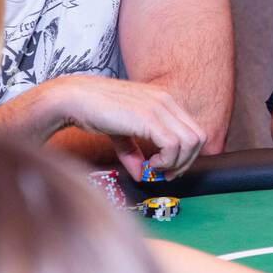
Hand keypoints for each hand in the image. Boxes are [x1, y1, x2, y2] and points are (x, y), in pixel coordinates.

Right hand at [45, 74, 205, 179]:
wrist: (74, 98)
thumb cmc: (94, 111)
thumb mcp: (121, 132)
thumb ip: (134, 152)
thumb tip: (141, 174)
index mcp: (164, 100)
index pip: (193, 130)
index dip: (186, 155)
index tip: (167, 169)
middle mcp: (166, 100)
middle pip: (198, 137)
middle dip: (185, 162)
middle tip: (164, 174)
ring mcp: (159, 107)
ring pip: (190, 142)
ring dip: (175, 163)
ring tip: (153, 169)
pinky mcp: (149, 117)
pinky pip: (173, 145)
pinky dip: (165, 161)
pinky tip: (147, 165)